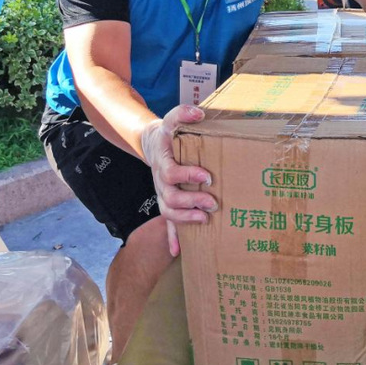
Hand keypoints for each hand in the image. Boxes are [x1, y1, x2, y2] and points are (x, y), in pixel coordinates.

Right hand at [139, 104, 216, 256]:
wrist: (152, 143)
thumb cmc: (168, 133)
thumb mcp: (172, 119)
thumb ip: (183, 114)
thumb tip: (198, 112)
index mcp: (163, 162)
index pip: (171, 173)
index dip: (188, 176)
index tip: (207, 176)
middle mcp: (160, 181)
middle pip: (171, 197)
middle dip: (192, 202)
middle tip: (213, 202)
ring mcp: (162, 193)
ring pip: (168, 212)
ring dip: (185, 219)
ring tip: (205, 219)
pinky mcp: (167, 201)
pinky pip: (167, 223)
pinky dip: (172, 238)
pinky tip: (178, 251)